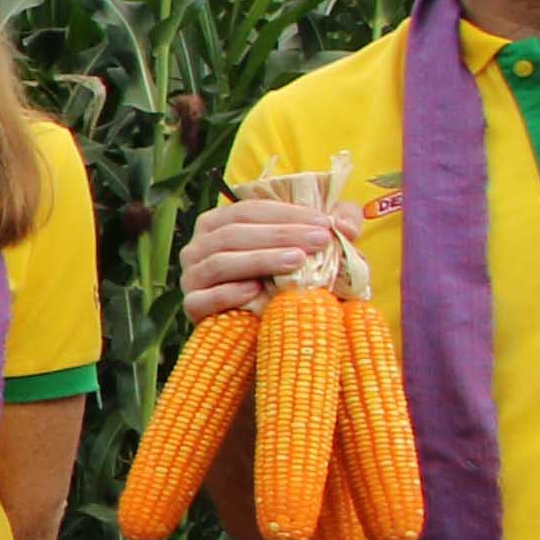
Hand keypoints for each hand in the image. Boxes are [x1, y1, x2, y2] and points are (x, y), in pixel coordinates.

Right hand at [180, 191, 351, 318]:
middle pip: (234, 233)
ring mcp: (192, 277)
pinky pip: (204, 298)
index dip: (287, 214)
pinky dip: (229, 293)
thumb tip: (347, 226)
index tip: (325, 223)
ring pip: (220, 262)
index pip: (250, 209)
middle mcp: (199, 246)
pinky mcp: (192, 307)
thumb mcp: (312, 248)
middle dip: (279, 234)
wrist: (263, 330)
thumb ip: (335, 226)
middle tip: (318, 241)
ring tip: (296, 261)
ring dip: (260, 259)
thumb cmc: (285, 280)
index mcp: (220, 223)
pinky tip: (256, 291)